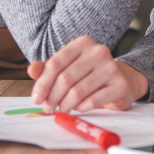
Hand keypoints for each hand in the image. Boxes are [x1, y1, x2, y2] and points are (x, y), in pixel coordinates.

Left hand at [27, 35, 148, 113]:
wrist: (122, 81)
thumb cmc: (90, 75)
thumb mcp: (69, 67)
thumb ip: (48, 69)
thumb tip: (31, 70)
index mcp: (83, 43)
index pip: (55, 64)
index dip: (42, 84)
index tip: (36, 99)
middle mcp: (99, 51)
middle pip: (65, 78)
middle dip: (52, 98)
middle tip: (48, 108)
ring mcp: (111, 67)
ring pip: (77, 91)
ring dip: (65, 105)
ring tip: (62, 109)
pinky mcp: (120, 85)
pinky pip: (92, 101)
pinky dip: (81, 108)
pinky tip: (79, 107)